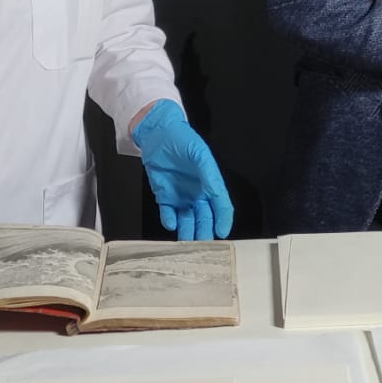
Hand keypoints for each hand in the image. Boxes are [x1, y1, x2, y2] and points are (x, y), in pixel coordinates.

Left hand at [131, 100, 234, 240]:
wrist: (158, 135)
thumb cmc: (183, 140)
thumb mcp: (199, 154)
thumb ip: (208, 175)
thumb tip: (215, 194)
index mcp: (210, 184)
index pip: (221, 206)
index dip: (223, 220)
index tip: (222, 233)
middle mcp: (198, 194)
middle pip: (204, 218)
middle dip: (205, 233)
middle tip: (205, 248)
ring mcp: (181, 197)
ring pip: (187, 220)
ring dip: (188, 233)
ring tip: (187, 244)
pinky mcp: (164, 197)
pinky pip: (168, 214)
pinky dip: (170, 220)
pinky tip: (171, 223)